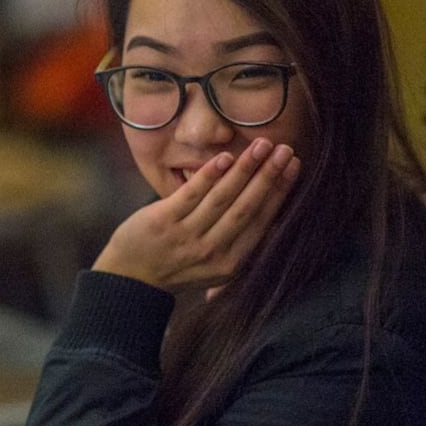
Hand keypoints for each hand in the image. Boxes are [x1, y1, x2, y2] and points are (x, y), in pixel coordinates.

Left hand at [94, 138, 300, 292]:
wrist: (130, 280)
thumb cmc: (177, 267)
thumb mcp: (215, 268)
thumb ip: (242, 246)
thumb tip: (274, 215)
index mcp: (231, 263)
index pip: (262, 222)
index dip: (280, 192)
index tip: (295, 166)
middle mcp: (212, 252)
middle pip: (247, 208)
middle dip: (269, 176)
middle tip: (286, 150)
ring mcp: (186, 236)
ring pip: (222, 198)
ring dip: (245, 169)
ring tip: (262, 145)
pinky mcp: (163, 221)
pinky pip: (191, 194)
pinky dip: (209, 175)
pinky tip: (225, 157)